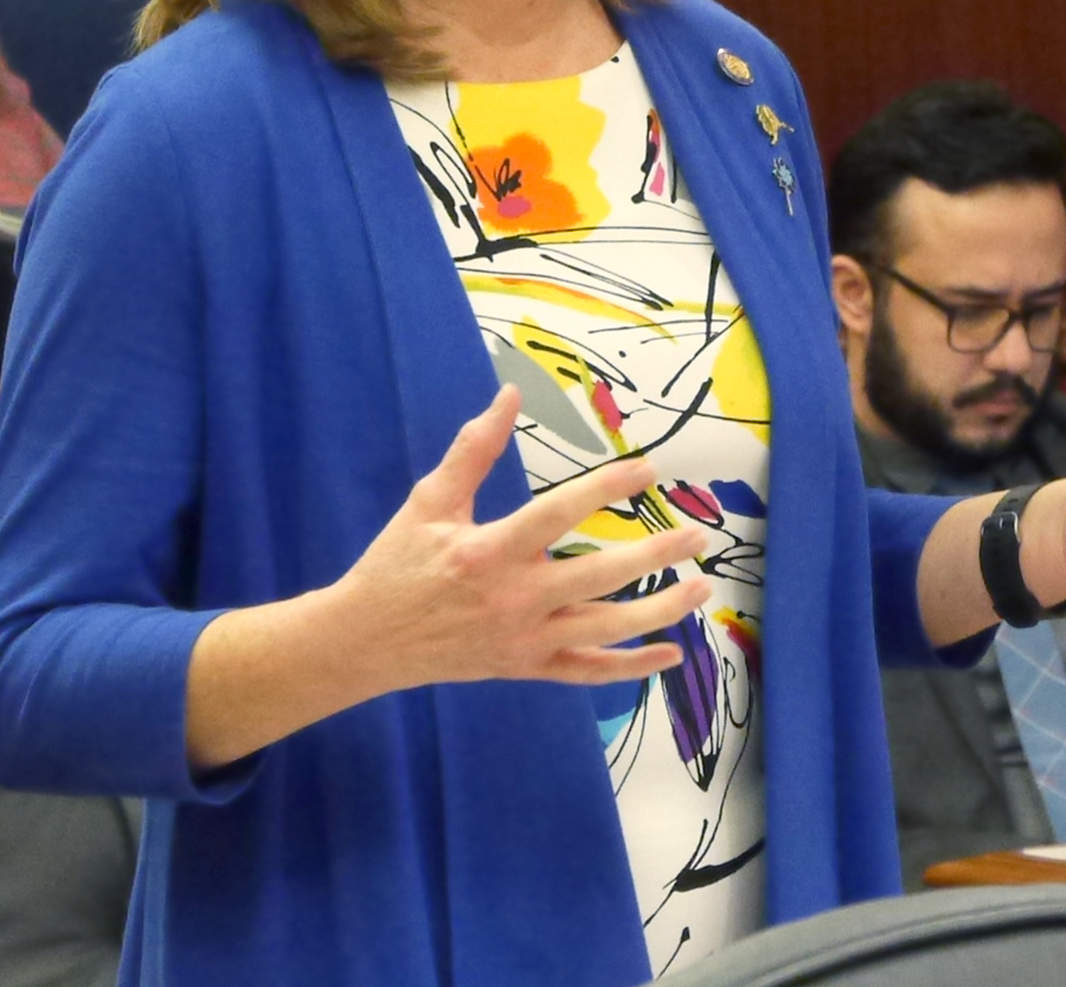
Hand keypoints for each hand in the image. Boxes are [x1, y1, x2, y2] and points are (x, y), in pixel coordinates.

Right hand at [329, 384, 713, 697]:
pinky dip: (630, 669)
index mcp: (488, 551)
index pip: (559, 514)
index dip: (606, 488)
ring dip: (659, 611)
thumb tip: (507, 393)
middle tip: (696, 535)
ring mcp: (523, 639)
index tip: (647, 470)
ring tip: (701, 586)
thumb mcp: (429, 500)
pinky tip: (671, 654)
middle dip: (654, 555)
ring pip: (605, 630)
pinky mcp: (526, 667)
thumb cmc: (397, 563)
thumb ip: (473, 449)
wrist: (364, 641)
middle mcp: (513, 599)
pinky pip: (587, 672)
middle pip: (598, 577)